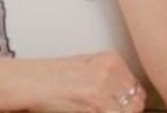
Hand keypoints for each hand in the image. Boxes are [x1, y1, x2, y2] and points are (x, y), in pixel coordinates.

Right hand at [31, 51, 147, 112]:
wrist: (30, 82)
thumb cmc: (52, 76)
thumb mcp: (86, 66)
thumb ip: (109, 77)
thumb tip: (128, 94)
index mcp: (111, 59)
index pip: (137, 88)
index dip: (131, 102)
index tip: (123, 107)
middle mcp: (109, 71)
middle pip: (135, 103)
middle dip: (126, 110)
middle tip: (110, 109)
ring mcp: (102, 89)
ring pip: (126, 111)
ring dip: (116, 112)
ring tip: (96, 108)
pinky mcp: (94, 105)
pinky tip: (87, 110)